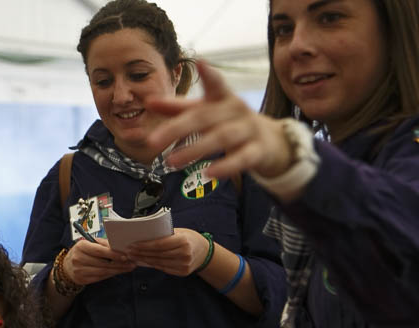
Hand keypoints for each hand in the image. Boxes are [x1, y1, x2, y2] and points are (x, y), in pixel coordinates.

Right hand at [63, 239, 135, 285]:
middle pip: (103, 263)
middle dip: (119, 263)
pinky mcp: (82, 279)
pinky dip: (110, 275)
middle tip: (131, 263)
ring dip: (117, 270)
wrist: (67, 266)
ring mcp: (79, 270)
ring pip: (103, 272)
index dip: (113, 254)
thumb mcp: (90, 244)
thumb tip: (120, 248)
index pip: (100, 251)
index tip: (125, 256)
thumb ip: (104, 244)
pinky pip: (100, 278)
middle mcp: (78, 258)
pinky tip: (118, 272)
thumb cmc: (82, 252)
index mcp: (81, 246)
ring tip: (128, 268)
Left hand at [125, 228, 209, 275]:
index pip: (160, 244)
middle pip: (157, 255)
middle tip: (129, 252)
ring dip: (144, 260)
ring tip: (133, 257)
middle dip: (141, 253)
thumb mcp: (179, 232)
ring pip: (159, 263)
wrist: (204, 251)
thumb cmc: (188, 238)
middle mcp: (184, 254)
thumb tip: (143, 236)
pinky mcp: (183, 272)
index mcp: (183, 241)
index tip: (132, 245)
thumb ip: (164, 235)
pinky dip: (153, 265)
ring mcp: (184, 265)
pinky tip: (144, 261)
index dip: (144, 246)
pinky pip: (164, 268)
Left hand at [146, 61, 293, 179]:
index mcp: (223, 98)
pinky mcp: (257, 151)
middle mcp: (237, 110)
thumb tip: (149, 101)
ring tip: (171, 161)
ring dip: (195, 149)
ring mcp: (249, 130)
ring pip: (222, 137)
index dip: (210, 75)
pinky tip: (208, 174)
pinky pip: (242, 158)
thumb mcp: (205, 112)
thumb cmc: (228, 123)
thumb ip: (177, 108)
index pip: (216, 84)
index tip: (201, 63)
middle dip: (177, 128)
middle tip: (152, 141)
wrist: (269, 142)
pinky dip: (226, 166)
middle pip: (205, 117)